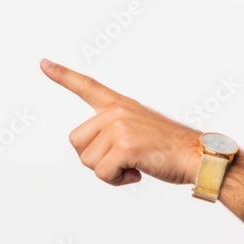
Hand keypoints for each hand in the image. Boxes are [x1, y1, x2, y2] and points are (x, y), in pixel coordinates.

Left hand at [40, 58, 202, 186]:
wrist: (198, 156)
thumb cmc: (173, 149)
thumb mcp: (141, 131)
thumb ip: (115, 134)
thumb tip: (96, 154)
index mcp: (122, 106)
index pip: (87, 86)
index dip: (63, 76)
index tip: (44, 64)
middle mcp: (117, 112)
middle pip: (77, 143)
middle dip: (96, 160)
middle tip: (124, 161)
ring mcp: (120, 127)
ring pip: (89, 161)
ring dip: (109, 172)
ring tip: (135, 166)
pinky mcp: (124, 145)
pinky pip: (102, 173)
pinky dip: (117, 180)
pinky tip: (137, 173)